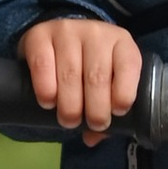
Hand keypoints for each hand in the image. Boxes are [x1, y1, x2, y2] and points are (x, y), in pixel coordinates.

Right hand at [20, 14, 142, 143]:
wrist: (56, 39)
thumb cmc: (88, 65)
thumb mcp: (106, 81)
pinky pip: (42, 65)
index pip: (128, 65)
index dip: (123, 94)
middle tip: (91, 124)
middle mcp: (95, 32)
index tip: (115, 113)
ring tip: (68, 120)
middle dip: (95, 109)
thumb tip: (93, 138)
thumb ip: (106, 107)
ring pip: (70, 74)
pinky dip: (45, 89)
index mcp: (121, 42)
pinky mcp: (39, 34)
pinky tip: (48, 101)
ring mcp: (66, 30)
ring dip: (69, 105)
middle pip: (97, 76)